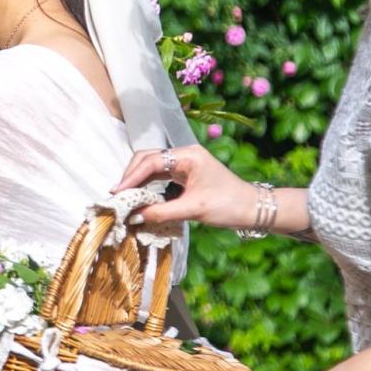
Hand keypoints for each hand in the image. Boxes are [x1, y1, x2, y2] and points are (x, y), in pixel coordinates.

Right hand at [113, 145, 258, 230]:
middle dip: (131, 175)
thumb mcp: (194, 210)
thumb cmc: (228, 205)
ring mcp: (185, 163)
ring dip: (138, 180)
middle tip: (118, 195)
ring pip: (152, 166)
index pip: (152, 162)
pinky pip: (160, 176)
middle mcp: (185, 155)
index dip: (132, 177)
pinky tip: (139, 196)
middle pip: (148, 159)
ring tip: (124, 196)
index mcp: (188, 156)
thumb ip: (162, 212)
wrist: (252, 209)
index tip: (118, 192)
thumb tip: (135, 216)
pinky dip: (148, 185)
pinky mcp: (186, 174)